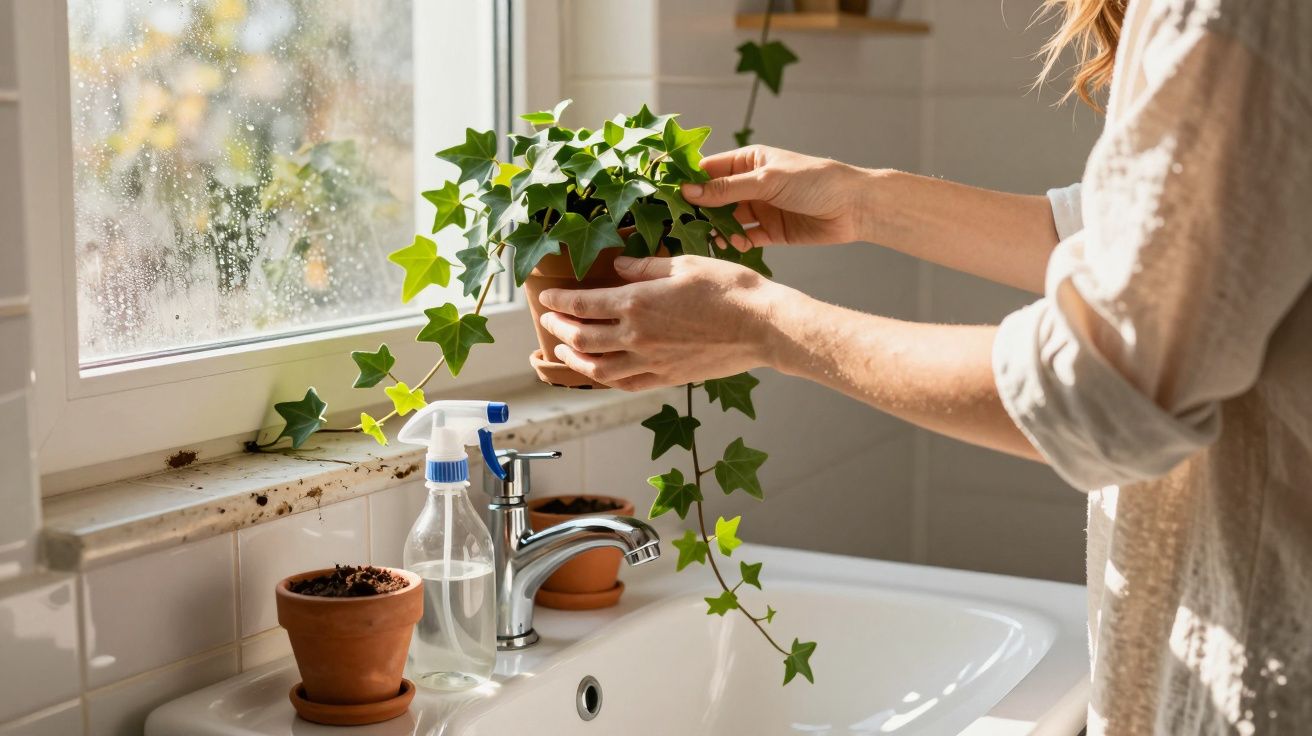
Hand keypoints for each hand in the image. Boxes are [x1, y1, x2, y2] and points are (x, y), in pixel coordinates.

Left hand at [537, 255, 789, 390]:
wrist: (763, 326)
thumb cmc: (729, 288)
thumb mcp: (685, 264)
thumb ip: (645, 267)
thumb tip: (618, 266)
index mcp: (638, 302)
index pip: (583, 304)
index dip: (559, 301)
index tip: (546, 298)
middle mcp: (637, 335)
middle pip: (582, 337)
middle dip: (559, 329)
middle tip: (549, 322)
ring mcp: (651, 361)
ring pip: (598, 368)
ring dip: (575, 359)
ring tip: (564, 350)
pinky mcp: (668, 377)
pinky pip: (626, 384)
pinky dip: (606, 379)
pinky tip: (600, 372)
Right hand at [682, 145, 874, 250]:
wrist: (854, 206)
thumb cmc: (814, 180)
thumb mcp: (766, 180)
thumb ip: (726, 189)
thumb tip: (687, 191)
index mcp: (748, 161)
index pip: (708, 169)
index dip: (687, 180)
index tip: (665, 194)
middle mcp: (750, 184)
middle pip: (713, 198)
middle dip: (698, 210)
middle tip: (680, 223)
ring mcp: (760, 208)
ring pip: (727, 220)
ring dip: (716, 229)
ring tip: (706, 237)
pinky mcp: (770, 232)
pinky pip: (744, 238)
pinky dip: (736, 242)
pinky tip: (732, 245)